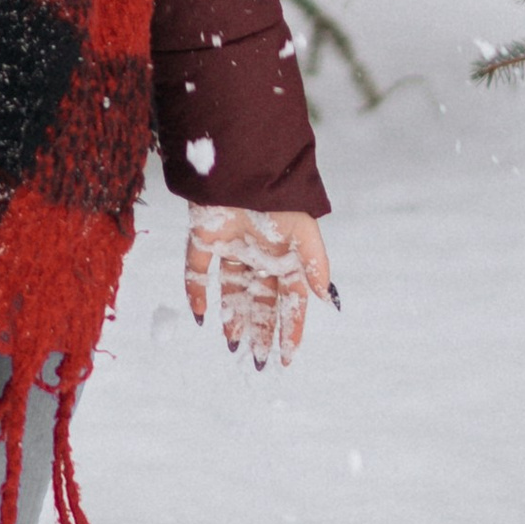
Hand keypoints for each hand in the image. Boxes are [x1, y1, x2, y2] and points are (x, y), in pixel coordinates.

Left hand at [183, 207, 333, 368]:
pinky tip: (201, 316)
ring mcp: (231, 247)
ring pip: (232, 291)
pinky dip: (197, 293)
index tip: (287, 356)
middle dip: (262, 330)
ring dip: (233, 317)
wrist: (240, 163)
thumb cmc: (278, 194)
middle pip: (261, 301)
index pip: (291, 299)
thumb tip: (327, 298)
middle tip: (258, 360)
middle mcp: (259, 254)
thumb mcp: (303, 229)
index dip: (290, 327)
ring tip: (234, 345)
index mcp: (285, 254)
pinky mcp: (203, 238)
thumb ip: (315, 263)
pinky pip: (197, 271)